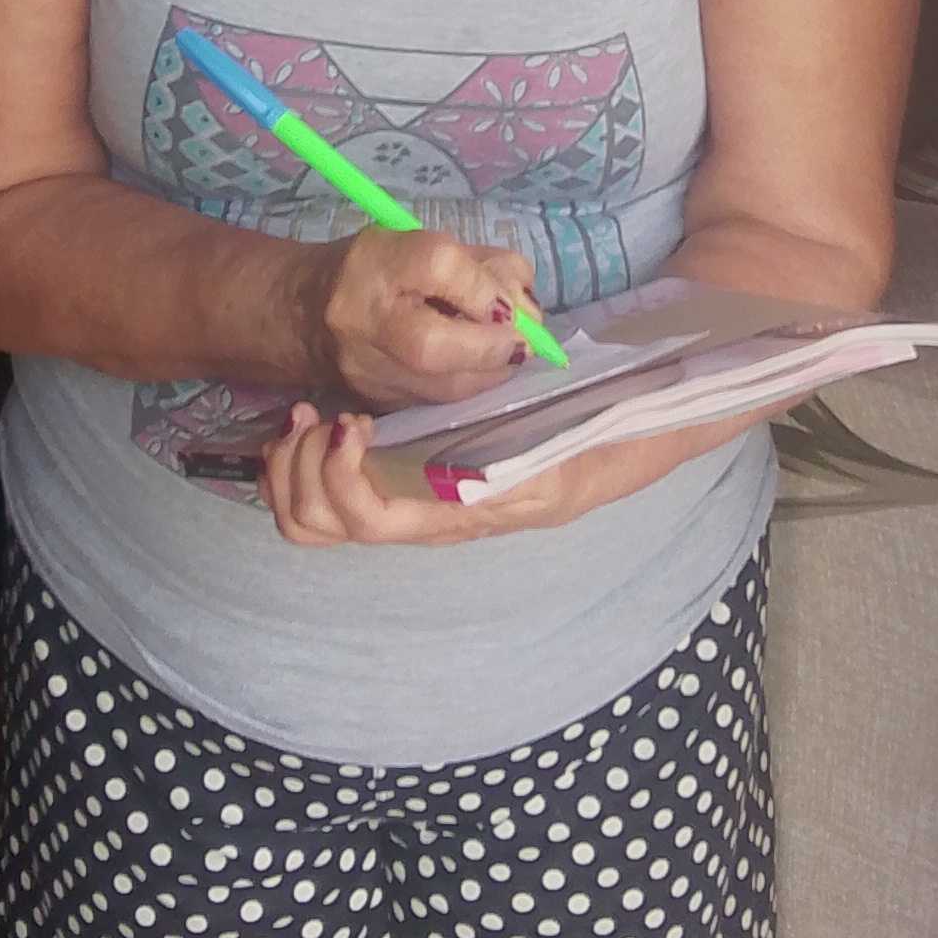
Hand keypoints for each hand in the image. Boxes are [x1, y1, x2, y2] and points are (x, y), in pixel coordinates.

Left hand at [256, 396, 774, 548]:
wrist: (642, 424)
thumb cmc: (611, 424)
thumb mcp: (579, 438)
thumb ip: (528, 463)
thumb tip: (468, 490)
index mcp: (470, 509)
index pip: (375, 519)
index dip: (340, 478)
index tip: (350, 420)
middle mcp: (438, 519)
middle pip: (333, 525)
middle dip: (300, 473)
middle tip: (311, 412)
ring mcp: (425, 504)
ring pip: (325, 520)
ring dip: (295, 470)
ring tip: (303, 415)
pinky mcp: (421, 481)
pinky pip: (343, 492)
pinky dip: (312, 461)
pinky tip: (324, 419)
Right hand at [307, 225, 537, 412]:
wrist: (307, 315)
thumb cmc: (380, 270)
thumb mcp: (430, 245)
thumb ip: (484, 267)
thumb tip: (528, 310)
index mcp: (376, 262)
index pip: (437, 266)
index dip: (485, 285)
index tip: (507, 296)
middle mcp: (363, 320)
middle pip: (438, 346)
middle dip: (498, 345)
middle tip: (524, 336)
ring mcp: (368, 372)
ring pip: (447, 386)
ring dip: (493, 370)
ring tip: (503, 349)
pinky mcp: (381, 405)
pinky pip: (442, 401)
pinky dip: (472, 384)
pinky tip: (477, 366)